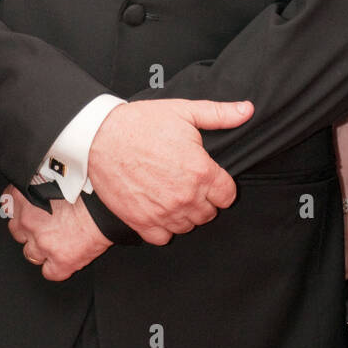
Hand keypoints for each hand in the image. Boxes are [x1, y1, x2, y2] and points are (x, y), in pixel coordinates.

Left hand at [2, 185, 111, 280]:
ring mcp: (43, 243)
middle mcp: (29, 221)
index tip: (26, 206)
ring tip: (58, 240)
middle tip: (46, 224)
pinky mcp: (60, 261)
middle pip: (18, 230)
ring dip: (42, 248)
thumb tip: (39, 179)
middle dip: (30, 229)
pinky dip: (57, 267)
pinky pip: (49, 272)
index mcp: (26, 195)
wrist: (111, 200)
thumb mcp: (58, 171)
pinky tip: (66, 256)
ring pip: (30, 253)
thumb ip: (42, 178)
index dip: (21, 206)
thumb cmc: (89, 183)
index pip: (9, 202)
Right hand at [87, 99, 252, 244]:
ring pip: (188, 226)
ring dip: (185, 214)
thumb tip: (247, 110)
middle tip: (189, 183)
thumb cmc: (140, 123)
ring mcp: (163, 212)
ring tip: (173, 194)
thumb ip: (219, 114)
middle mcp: (185, 197)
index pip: (228, 195)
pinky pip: (163, 237)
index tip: (210, 177)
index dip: (221, 186)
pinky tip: (158, 208)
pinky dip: (163, 227)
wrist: (99, 137)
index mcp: (201, 172)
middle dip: (204, 199)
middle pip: (209, 213)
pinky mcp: (141, 222)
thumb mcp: (184, 111)